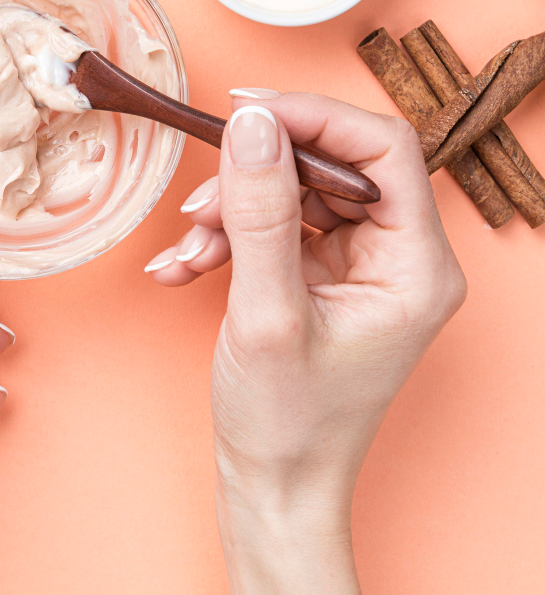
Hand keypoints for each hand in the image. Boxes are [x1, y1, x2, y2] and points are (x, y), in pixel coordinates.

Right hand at [146, 92, 465, 593]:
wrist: (271, 487)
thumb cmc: (287, 422)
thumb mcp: (266, 313)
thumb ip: (260, 213)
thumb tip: (253, 125)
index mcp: (415, 266)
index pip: (382, 149)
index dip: (315, 118)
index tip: (247, 111)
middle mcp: (395, 258)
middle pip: (331, 165)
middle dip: (257, 175)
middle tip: (203, 194)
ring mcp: (355, 266)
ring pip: (293, 192)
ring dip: (230, 211)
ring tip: (188, 247)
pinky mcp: (318, 275)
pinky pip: (271, 226)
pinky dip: (223, 238)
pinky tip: (184, 266)